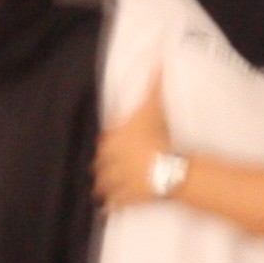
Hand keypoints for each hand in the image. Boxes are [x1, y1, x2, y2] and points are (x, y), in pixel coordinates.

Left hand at [96, 77, 177, 214]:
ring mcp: (117, 181)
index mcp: (113, 139)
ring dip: (104, 187)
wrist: (163, 167)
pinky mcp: (126, 198)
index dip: (109, 142)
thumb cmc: (156, 134)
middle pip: (101, 165)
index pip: (105, 140)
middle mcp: (109, 161)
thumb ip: (155, 79)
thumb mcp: (155, 103)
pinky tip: (108, 210)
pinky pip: (114, 204)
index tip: (111, 144)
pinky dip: (111, 206)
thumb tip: (158, 52)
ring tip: (103, 190)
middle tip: (108, 168)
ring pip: (104, 185)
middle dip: (103, 166)